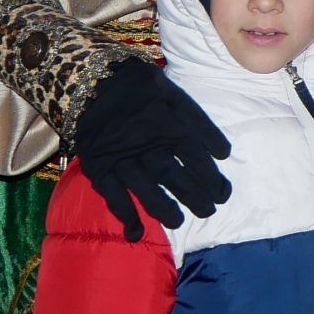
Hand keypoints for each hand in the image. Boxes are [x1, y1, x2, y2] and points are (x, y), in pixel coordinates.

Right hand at [75, 59, 232, 240]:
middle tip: (209, 210)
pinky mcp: (100, 167)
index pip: (198, 158)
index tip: (224, 193)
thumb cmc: (137, 84)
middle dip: (196, 197)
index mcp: (170, 125)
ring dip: (166, 210)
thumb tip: (223, 152)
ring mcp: (123, 159)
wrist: (89, 79)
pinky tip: (136, 234)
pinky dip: (124, 216)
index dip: (213, 178)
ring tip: (179, 222)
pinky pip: (113, 197)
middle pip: (177, 178)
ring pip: (148, 190)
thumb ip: (198, 120)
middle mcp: (149, 146)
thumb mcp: (173, 92)